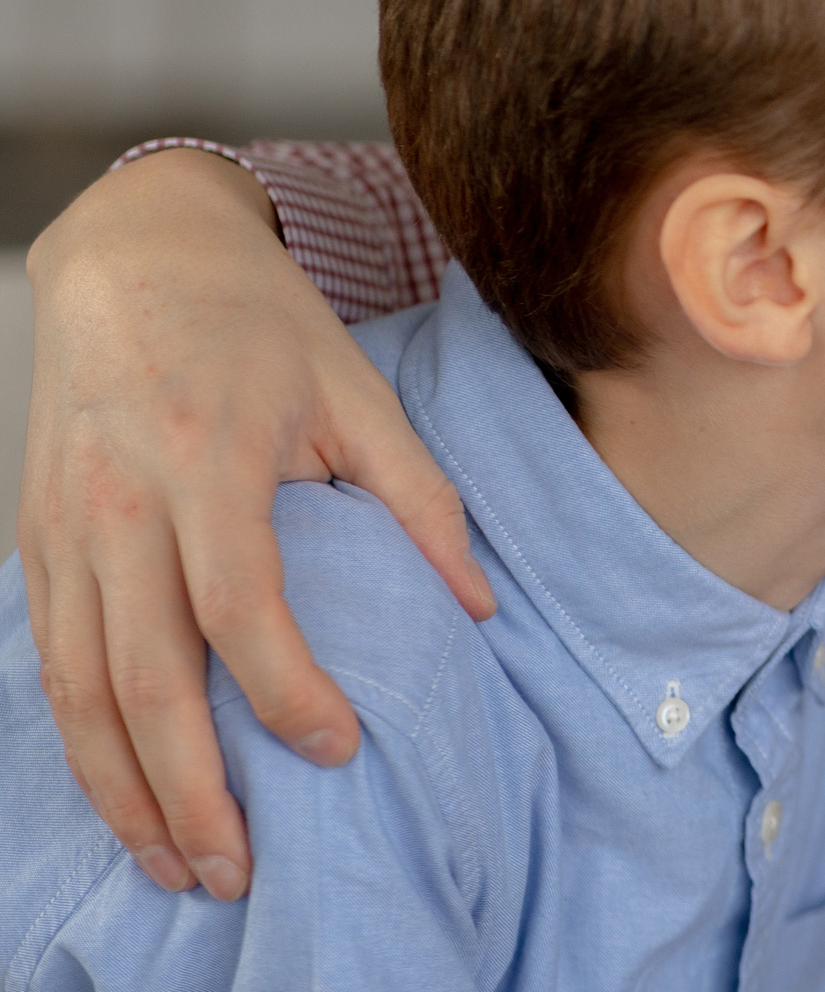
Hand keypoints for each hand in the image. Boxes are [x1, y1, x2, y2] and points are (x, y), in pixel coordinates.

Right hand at [17, 148, 494, 899]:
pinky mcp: (36, 540)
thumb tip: (478, 605)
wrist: (135, 254)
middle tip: (237, 871)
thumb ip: (423, 497)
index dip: (284, 688)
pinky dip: (80, 741)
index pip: (239, 601)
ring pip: (77, 687)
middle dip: (186, 785)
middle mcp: (123, 501)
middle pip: (141, 672)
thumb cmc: (262, 325)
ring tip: (177, 866)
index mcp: (212, 457)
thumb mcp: (360, 389)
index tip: (337, 749)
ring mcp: (65, 526)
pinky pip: (47, 662)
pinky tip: (122, 797)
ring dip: (122, 790)